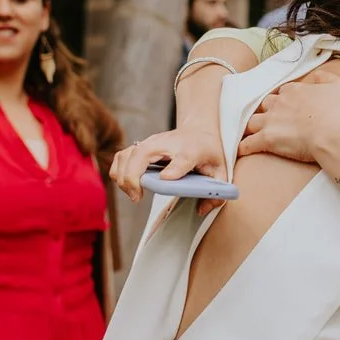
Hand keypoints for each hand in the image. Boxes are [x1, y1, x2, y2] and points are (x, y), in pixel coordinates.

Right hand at [109, 127, 226, 201]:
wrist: (198, 130)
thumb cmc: (208, 151)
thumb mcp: (221, 170)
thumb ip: (217, 193)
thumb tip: (201, 209)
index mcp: (190, 149)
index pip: (183, 157)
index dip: (175, 169)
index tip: (166, 178)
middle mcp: (166, 143)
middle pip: (141, 155)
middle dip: (133, 179)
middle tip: (138, 197)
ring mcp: (150, 143)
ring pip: (126, 155)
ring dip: (123, 177)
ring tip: (134, 193)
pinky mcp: (140, 147)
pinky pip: (121, 157)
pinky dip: (118, 171)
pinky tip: (128, 185)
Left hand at [236, 71, 339, 162]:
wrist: (335, 134)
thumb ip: (327, 77)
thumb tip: (316, 75)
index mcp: (295, 90)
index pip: (283, 91)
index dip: (285, 99)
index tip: (288, 106)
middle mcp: (280, 103)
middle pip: (264, 104)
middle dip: (266, 111)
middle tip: (271, 119)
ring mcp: (271, 121)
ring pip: (251, 121)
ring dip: (251, 127)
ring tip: (250, 133)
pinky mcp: (267, 139)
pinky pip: (247, 144)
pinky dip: (243, 147)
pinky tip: (240, 151)